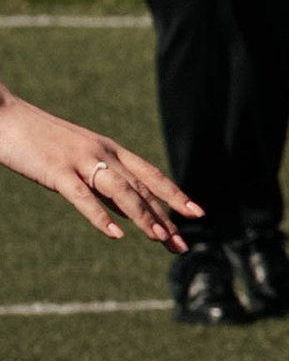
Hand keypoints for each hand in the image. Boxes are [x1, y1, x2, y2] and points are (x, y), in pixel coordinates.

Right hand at [0, 84, 198, 246]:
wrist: (6, 117)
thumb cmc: (41, 141)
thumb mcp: (80, 161)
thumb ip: (104, 185)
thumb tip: (127, 213)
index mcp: (110, 150)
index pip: (151, 175)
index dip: (175, 194)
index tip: (197, 213)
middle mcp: (102, 153)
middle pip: (142, 188)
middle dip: (166, 216)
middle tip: (184, 243)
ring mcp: (80, 161)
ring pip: (121, 191)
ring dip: (144, 216)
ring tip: (161, 239)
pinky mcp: (56, 171)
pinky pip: (83, 197)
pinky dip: (101, 216)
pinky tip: (117, 234)